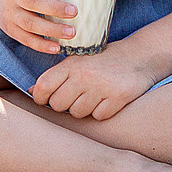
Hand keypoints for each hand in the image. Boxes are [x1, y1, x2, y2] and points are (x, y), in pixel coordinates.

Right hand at [0, 0, 77, 54]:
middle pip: (31, 2)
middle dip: (53, 8)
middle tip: (74, 12)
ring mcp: (10, 15)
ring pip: (30, 23)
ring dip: (51, 30)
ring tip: (71, 32)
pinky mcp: (11, 30)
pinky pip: (26, 39)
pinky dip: (42, 45)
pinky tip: (57, 48)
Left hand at [30, 48, 161, 120]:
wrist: (140, 55)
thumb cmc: (103, 59)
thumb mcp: (78, 60)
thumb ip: (56, 75)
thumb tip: (31, 91)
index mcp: (71, 64)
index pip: (43, 86)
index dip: (39, 97)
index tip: (44, 100)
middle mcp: (84, 76)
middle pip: (58, 104)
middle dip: (63, 105)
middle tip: (73, 97)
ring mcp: (101, 88)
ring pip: (78, 113)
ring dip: (83, 109)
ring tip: (91, 97)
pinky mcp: (119, 98)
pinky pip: (99, 116)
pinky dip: (101, 112)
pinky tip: (106, 100)